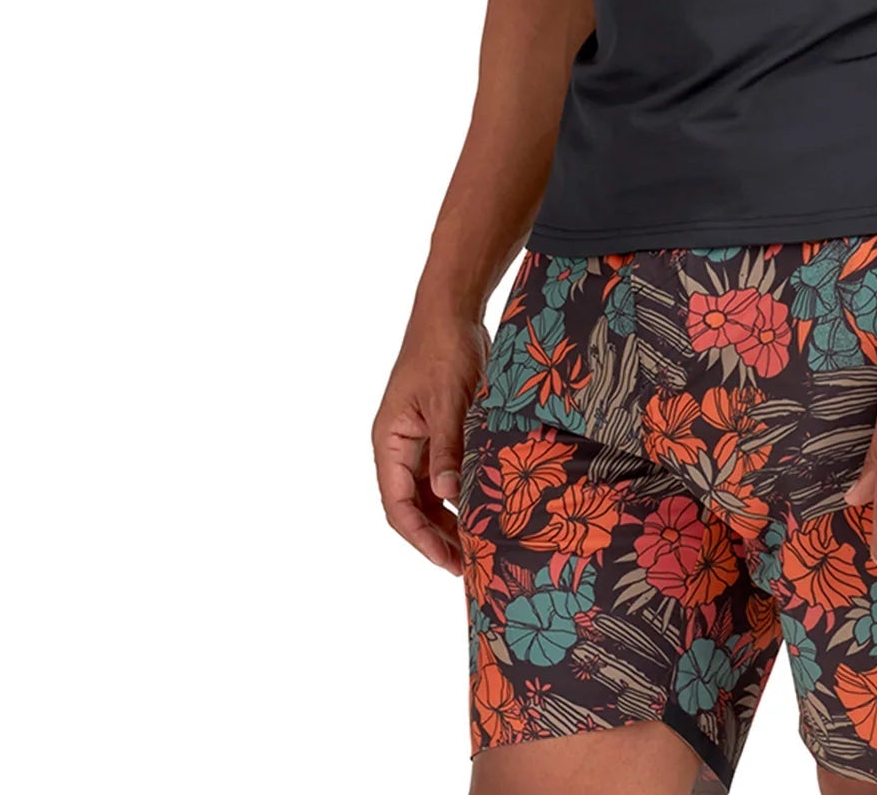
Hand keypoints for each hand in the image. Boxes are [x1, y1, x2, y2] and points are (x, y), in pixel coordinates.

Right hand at [373, 309, 489, 574]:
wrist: (453, 311)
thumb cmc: (444, 350)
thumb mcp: (449, 400)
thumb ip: (448, 447)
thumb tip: (448, 494)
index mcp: (390, 441)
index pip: (399, 505)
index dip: (421, 538)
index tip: (448, 562)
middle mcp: (401, 446)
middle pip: (414, 506)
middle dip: (439, 537)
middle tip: (470, 565)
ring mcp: (420, 440)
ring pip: (431, 494)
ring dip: (452, 519)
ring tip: (480, 546)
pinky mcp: (441, 431)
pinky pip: (447, 472)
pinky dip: (463, 492)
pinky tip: (485, 507)